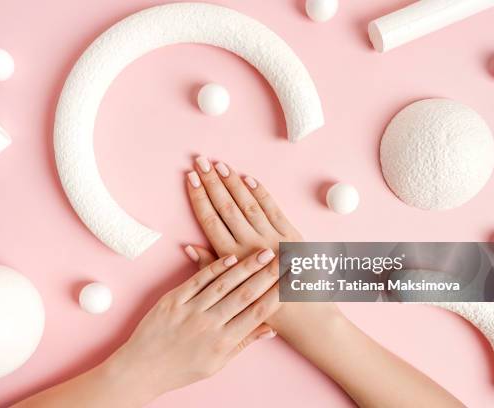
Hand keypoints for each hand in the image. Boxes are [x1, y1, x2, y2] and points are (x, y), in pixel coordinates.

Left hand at [106, 249, 279, 403]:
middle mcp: (209, 325)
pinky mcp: (173, 300)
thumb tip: (270, 330)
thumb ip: (242, 343)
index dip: (276, 295)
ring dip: (247, 266)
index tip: (291, 281)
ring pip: (224, 284)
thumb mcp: (216, 364)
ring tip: (265, 253)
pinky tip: (231, 258)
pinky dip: (215, 268)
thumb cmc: (181, 369)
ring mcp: (190, 310)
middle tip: (285, 259)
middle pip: (245, 295)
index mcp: (222, 343)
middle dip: (268, 275)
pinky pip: (198, 280)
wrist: (142, 369)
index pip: (256, 314)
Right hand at [184, 157, 339, 330]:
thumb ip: (210, 267)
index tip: (190, 178)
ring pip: (248, 204)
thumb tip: (188, 246)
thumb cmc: (264, 306)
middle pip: (227, 206)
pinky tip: (249, 179)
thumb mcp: (231, 290)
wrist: (305, 316)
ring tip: (220, 165)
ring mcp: (273, 238)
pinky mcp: (292, 236)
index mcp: (234, 258)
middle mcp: (252, 245)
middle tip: (201, 161)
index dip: (199, 197)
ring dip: (233, 183)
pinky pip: (274, 209)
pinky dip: (261, 193)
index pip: (211, 220)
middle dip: (212, 182)